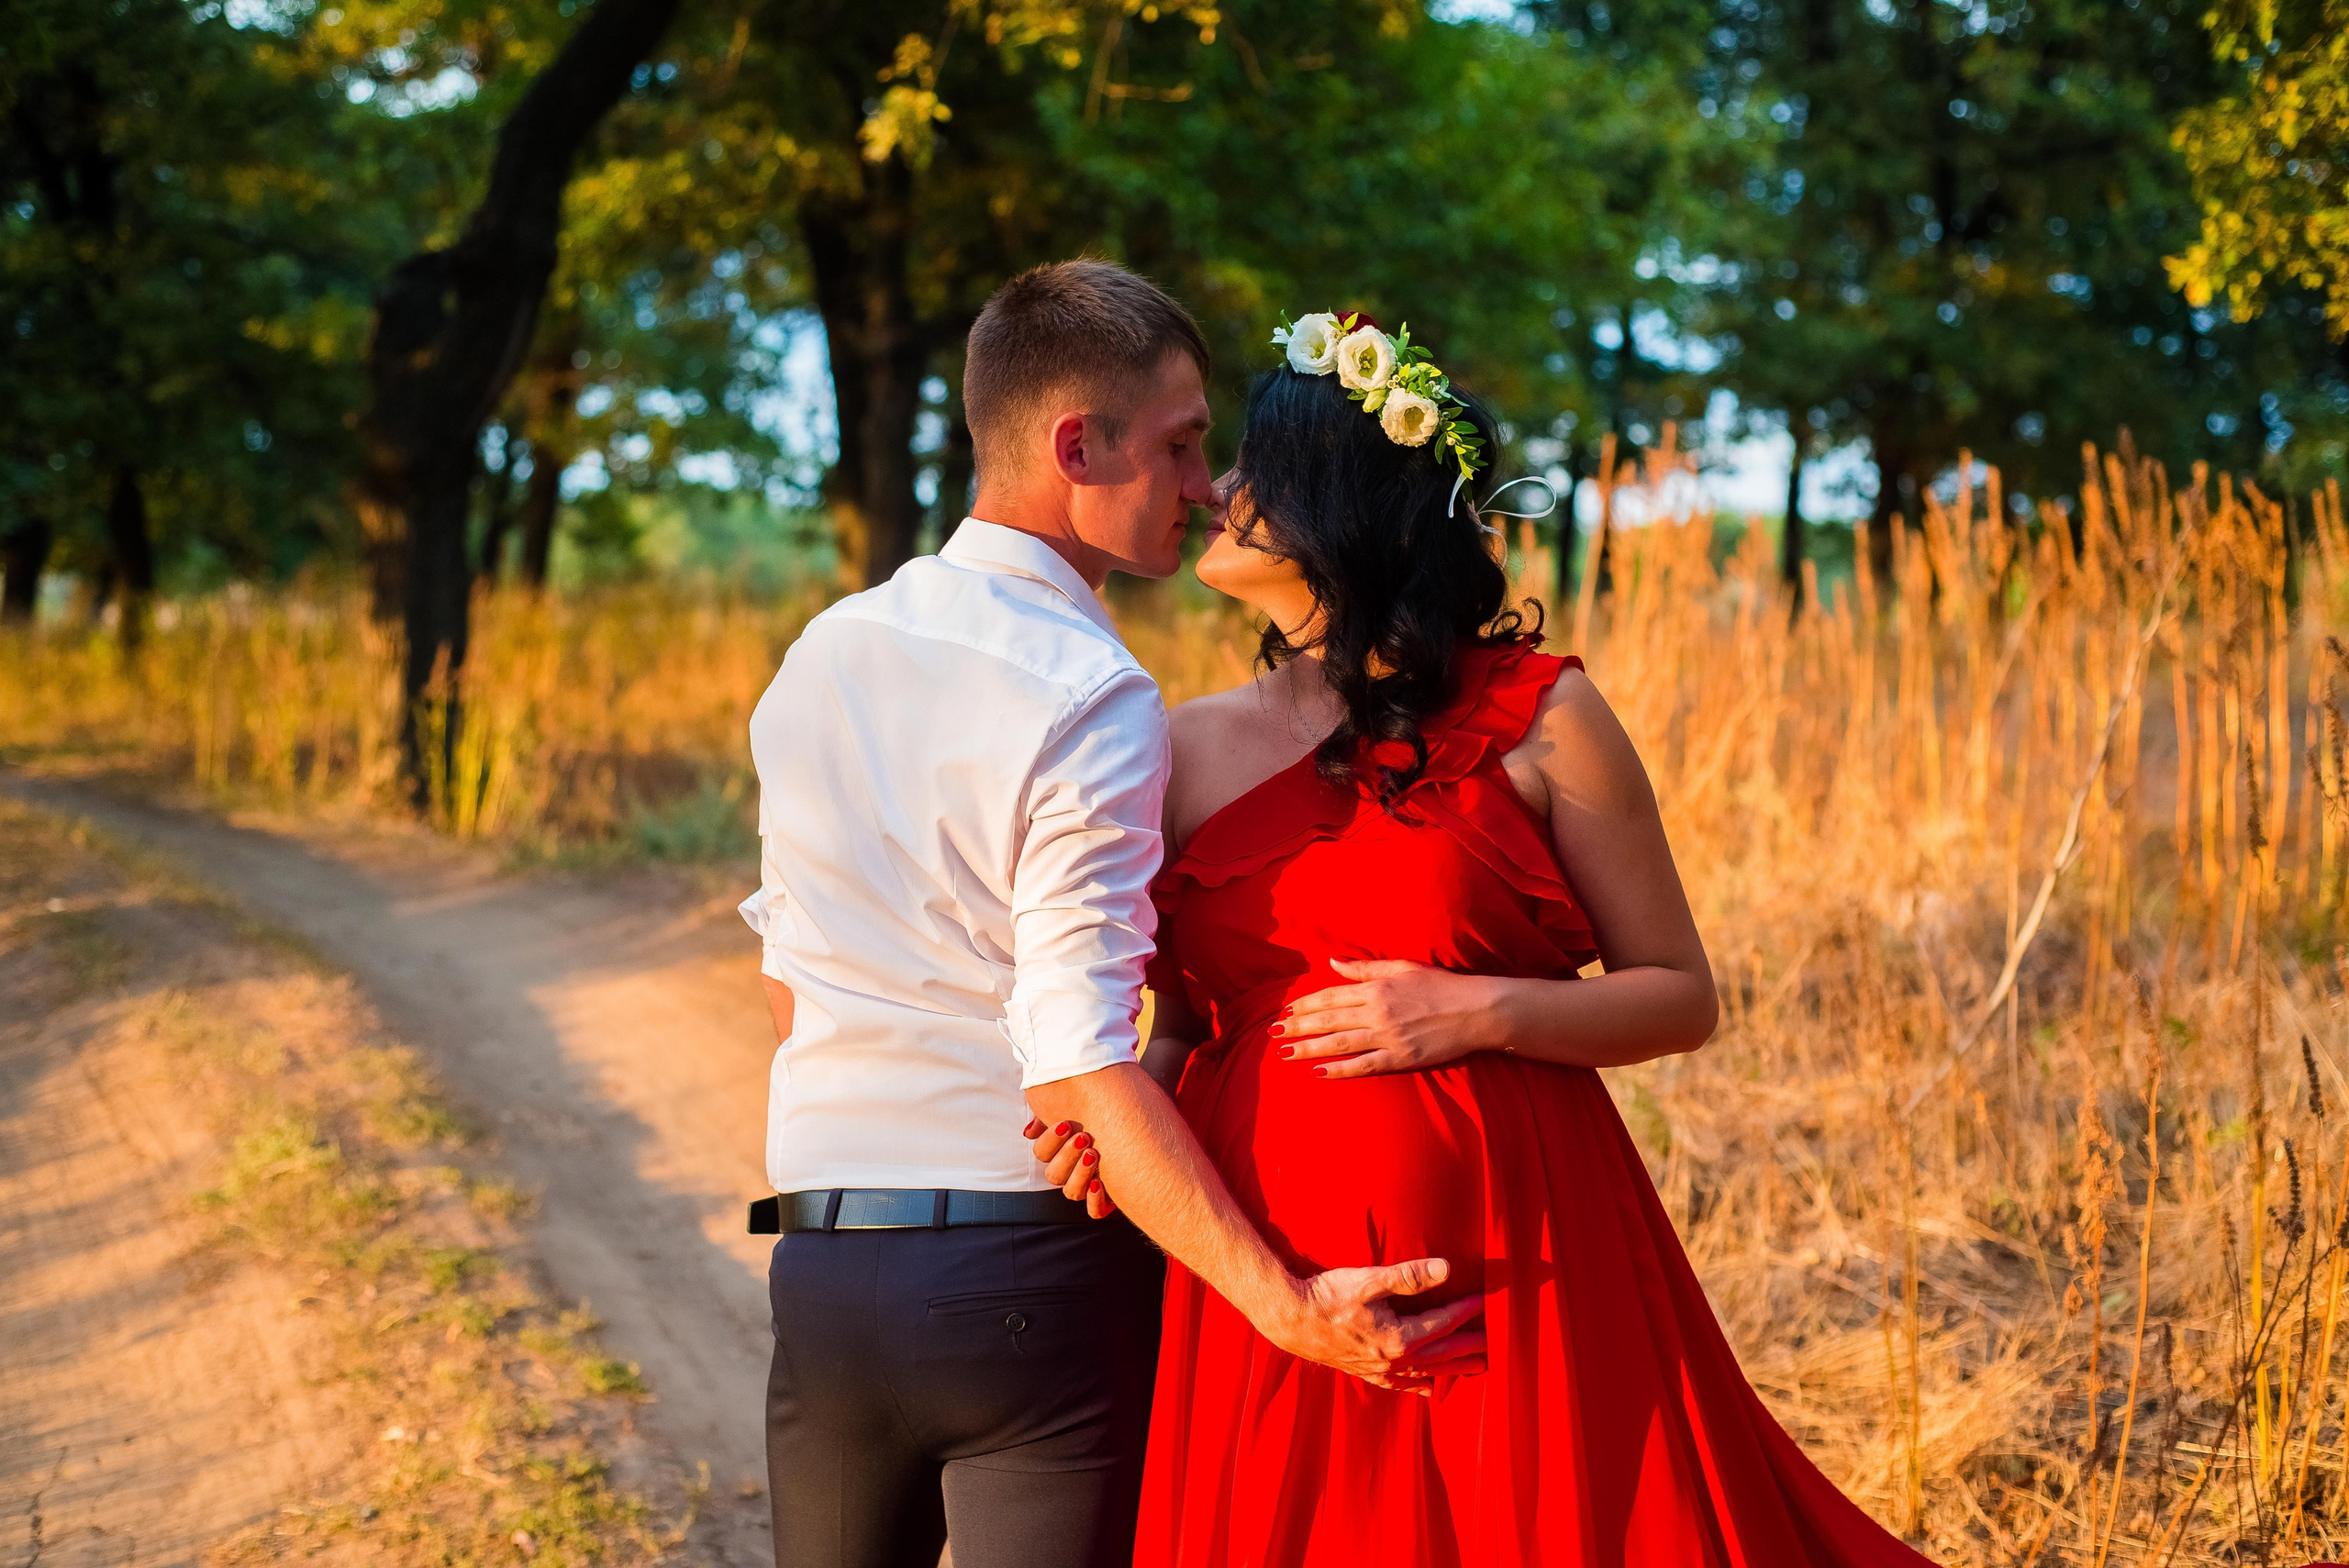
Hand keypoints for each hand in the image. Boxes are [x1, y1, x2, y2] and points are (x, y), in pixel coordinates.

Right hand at [1024, 1117, 1116, 1218]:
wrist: (1137, 1127)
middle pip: (1053, 1175)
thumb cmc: (1103, 1116)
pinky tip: (1098, 1182)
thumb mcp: (1077, 1108)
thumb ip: (1050, 1114)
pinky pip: (1094, 1211)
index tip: (1065, 1124)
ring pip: (1071, 1192)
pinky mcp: (1105, 1201)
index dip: (1049, 1141)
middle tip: (1084, 1137)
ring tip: (1093, 1154)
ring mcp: (1086, 1187)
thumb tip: (1030, 1133)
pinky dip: (1094, 1200)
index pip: (1042, 1153)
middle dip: (1067, 1155)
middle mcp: (1070, 1172)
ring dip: (1079, 1174)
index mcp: (1060, 1150)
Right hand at [1268, 1257, 1487, 1393]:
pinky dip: (1418, 1386)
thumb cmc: (1327, 1296)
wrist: (1289, 1320)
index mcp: (1399, 1337)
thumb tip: (1446, 1269)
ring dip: (1453, 1369)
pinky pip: (1401, 1384)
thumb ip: (1408, 1276)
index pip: (1443, 1323)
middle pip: (1442, 1353)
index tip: (1484, 1300)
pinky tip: (1427, 1389)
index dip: (1465, 1311)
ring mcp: (1380, 1370)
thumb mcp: (1368, 1280)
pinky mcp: (1366, 1373)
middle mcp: (1394, 1360)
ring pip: (1427, 1372)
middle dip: (1470, 1347)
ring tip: (1477, 1368)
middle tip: (1495, 1346)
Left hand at [1274, 959, 1513, 1077]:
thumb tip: (1332, 963)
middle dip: (1298, 1026)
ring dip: (1309, 1048)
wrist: (1476, 1010)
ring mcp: (1388, 1036)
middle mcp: (1377, 1011)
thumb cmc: (1441, 985)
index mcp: (1376, 988)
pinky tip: (1318, 1072)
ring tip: (1285, 1053)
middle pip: (1328, 1019)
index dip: (1304, 1004)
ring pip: (1339, 1043)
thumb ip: (1365, 968)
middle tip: (1273, 1033)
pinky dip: (1340, 1069)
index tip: (1285, 1011)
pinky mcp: (1400, 1058)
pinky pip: (1363, 1065)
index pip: (1330, 996)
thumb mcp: (1402, 967)